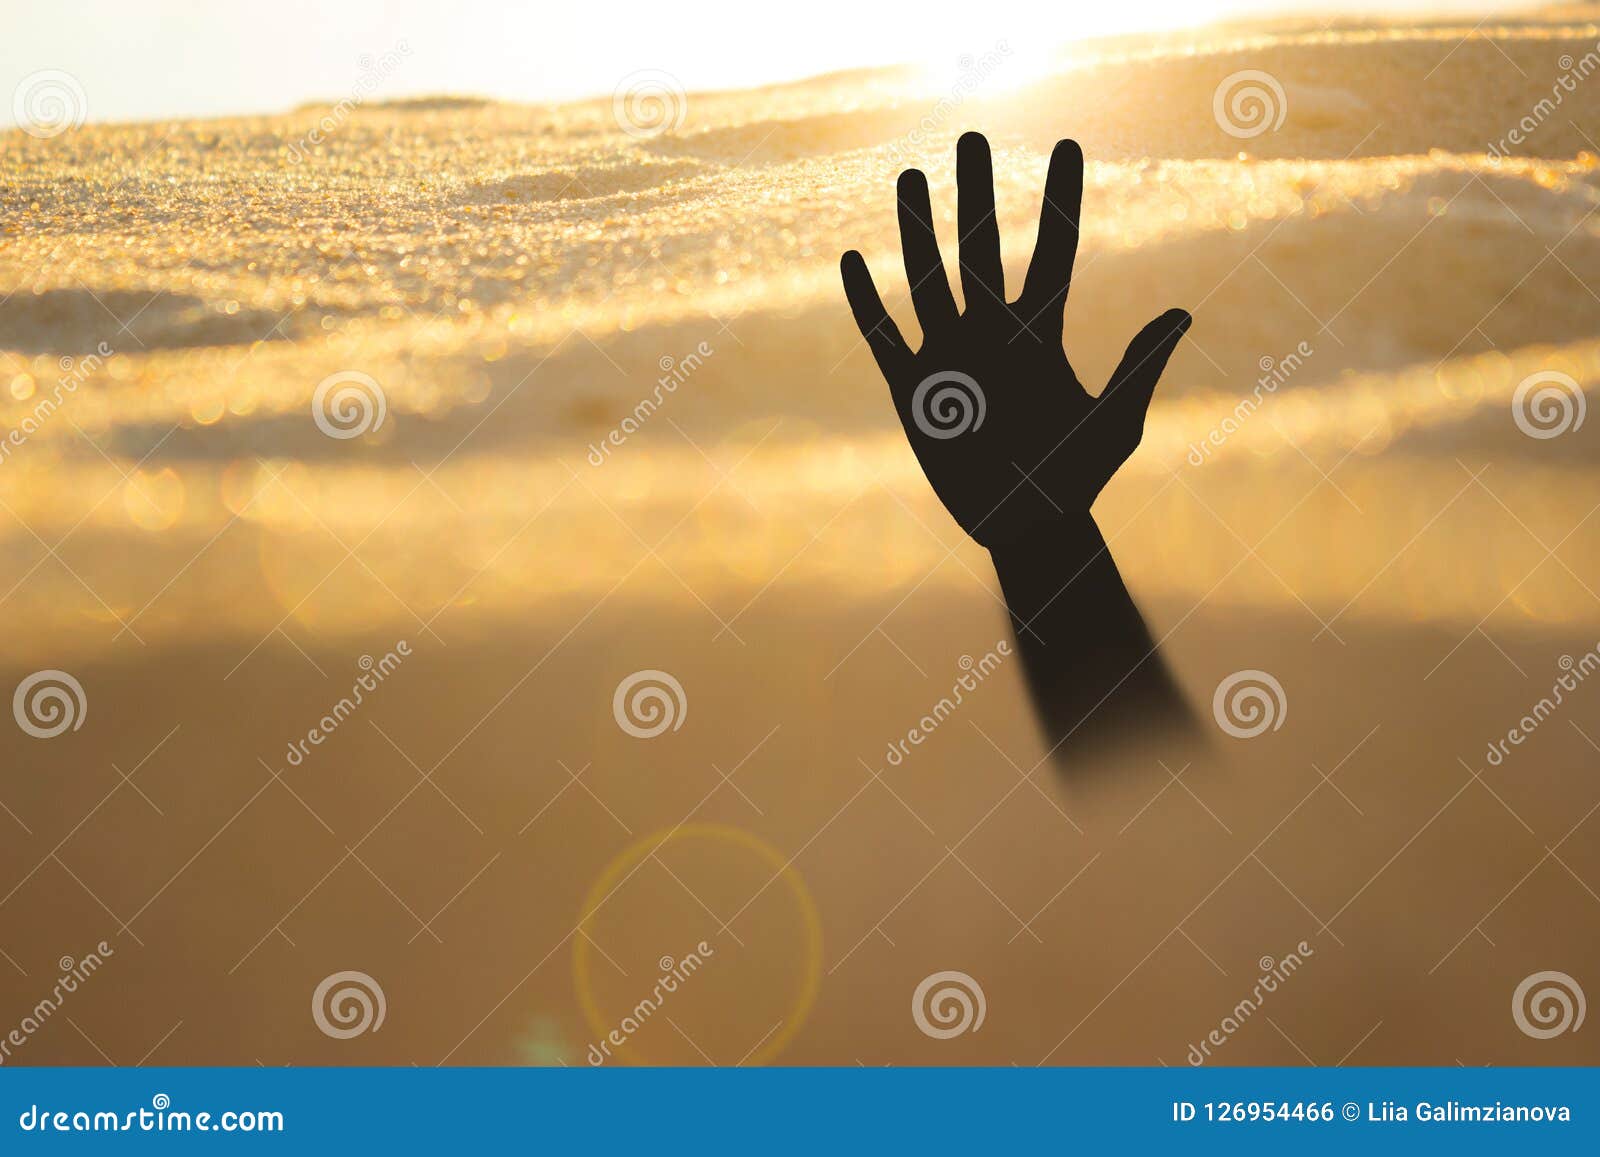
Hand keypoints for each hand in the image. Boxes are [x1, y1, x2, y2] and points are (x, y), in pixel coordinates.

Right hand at [840, 132, 1190, 548]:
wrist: (1024, 529)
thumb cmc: (1076, 480)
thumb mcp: (1115, 425)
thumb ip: (1140, 367)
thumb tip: (1183, 311)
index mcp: (1042, 335)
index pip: (1055, 250)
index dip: (1062, 197)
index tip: (1069, 143)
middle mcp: (993, 334)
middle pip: (981, 249)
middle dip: (976, 193)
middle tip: (971, 135)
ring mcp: (950, 358)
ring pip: (928, 279)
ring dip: (919, 229)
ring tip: (911, 176)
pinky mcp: (913, 391)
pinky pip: (885, 338)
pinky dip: (868, 303)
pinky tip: (854, 260)